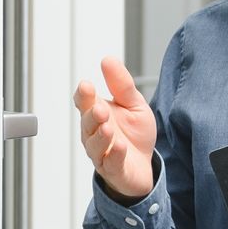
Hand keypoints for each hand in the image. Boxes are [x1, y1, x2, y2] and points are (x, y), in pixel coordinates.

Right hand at [73, 56, 155, 199]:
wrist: (144, 165)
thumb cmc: (133, 134)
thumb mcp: (133, 104)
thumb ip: (121, 84)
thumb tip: (107, 60)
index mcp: (97, 113)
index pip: (84, 102)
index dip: (83, 95)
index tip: (86, 86)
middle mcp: (94, 132)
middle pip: (87, 123)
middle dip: (92, 115)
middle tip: (99, 108)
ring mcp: (101, 152)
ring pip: (95, 144)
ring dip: (101, 135)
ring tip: (107, 127)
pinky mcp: (113, 169)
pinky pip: (110, 162)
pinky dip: (114, 155)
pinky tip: (120, 147)